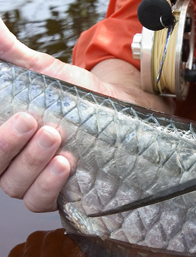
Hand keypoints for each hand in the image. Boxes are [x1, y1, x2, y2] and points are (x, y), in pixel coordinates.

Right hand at [0, 20, 173, 211]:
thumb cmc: (80, 96)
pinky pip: (46, 202)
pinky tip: (67, 164)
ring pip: (19, 188)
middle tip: (33, 122)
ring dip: (34, 165)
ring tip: (55, 139)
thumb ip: (14, 54)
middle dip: (10, 146)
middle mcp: (17, 163)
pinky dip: (52, 186)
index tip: (18, 117)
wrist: (123, 112)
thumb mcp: (46, 72)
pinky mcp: (64, 196)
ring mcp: (39, 182)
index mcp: (8, 137)